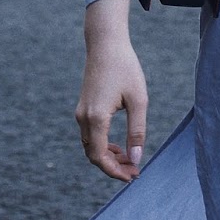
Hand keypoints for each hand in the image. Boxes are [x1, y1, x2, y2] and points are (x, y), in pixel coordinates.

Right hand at [76, 0, 147, 181]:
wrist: (106, 43)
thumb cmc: (125, 67)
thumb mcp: (138, 99)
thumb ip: (137, 131)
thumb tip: (135, 159)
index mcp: (96, 118)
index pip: (101, 157)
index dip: (115, 171)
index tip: (133, 176)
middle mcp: (83, 118)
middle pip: (93, 155)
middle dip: (113, 167)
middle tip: (134, 171)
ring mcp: (81, 113)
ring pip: (90, 146)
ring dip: (108, 157)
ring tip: (130, 159)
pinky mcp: (83, 108)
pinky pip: (89, 136)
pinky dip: (103, 145)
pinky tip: (120, 145)